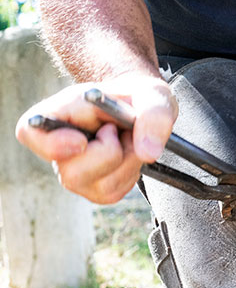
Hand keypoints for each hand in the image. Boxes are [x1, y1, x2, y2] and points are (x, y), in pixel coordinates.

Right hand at [15, 72, 177, 203]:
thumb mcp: (154, 95)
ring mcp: (75, 173)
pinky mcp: (94, 189)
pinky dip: (131, 174)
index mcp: (58, 113)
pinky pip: (115, 192)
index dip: (52, 144)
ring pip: (101, 186)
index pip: (29, 133)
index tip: (82, 140)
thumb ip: (153, 116)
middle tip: (120, 130)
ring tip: (128, 140)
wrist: (144, 111)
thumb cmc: (139, 98)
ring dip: (127, 162)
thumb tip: (148, 154)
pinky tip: (129, 155)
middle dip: (111, 153)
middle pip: (73, 174)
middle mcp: (59, 148)